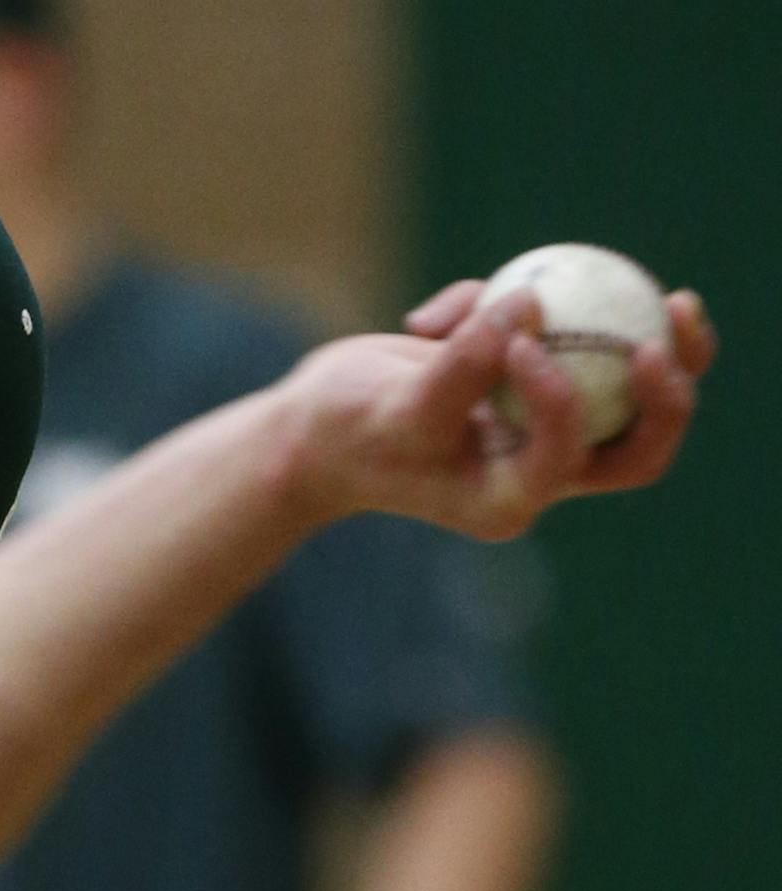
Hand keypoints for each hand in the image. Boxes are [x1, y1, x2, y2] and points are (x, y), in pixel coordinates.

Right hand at [280, 280, 716, 538]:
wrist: (314, 429)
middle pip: (637, 446)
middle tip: (670, 318)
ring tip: (670, 296)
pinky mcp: (533, 389)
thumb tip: (533, 301)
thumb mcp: (394, 407)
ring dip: (656, 346)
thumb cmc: (344, 431)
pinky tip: (447, 309)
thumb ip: (461, 364)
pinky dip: (533, 305)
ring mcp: (541, 433)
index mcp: (510, 498)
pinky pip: (568, 341)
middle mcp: (537, 473)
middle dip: (671, 389)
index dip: (564, 395)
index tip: (519, 343)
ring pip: (631, 398)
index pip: (570, 452)